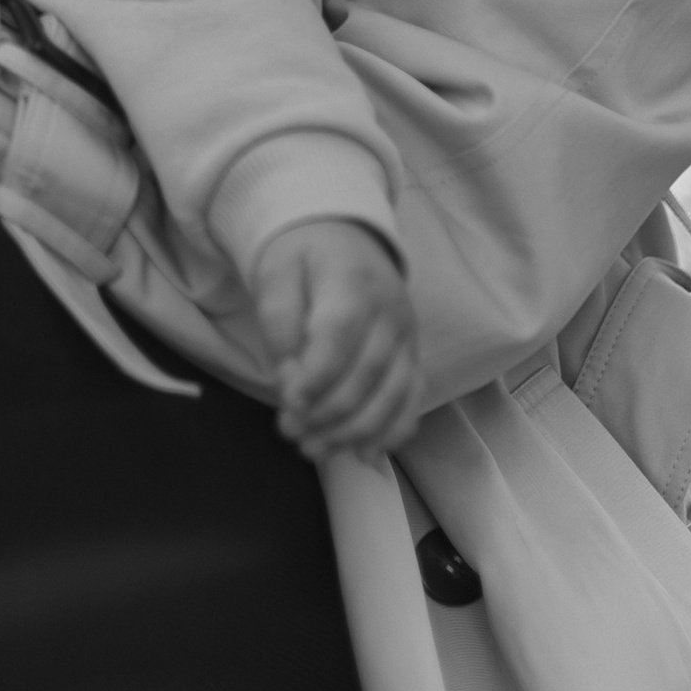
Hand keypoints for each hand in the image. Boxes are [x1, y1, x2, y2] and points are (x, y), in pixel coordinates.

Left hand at [248, 219, 421, 459]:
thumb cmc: (302, 257)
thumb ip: (281, 328)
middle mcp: (391, 311)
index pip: (340, 336)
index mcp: (353, 282)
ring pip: (392, 394)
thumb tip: (292, 386)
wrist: (344, 235)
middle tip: (291, 435)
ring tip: (315, 450)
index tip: (288, 405)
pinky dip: (392, 432)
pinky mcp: (413, 355)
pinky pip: (412, 400)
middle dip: (329, 413)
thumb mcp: (276, 276)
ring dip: (355, 431)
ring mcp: (408, 335)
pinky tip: (364, 456)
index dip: (316, 377)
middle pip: (368, 373)